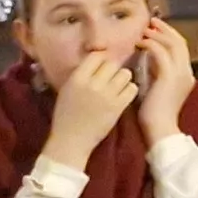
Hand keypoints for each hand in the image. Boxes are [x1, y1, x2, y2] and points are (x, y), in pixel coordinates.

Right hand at [39, 49, 138, 170]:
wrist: (71, 141)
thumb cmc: (66, 115)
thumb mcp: (67, 89)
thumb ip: (80, 74)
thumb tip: (96, 60)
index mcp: (77, 78)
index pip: (96, 56)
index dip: (101, 59)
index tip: (102, 65)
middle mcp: (93, 84)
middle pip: (112, 63)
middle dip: (113, 69)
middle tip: (111, 77)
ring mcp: (107, 95)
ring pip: (125, 74)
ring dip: (123, 78)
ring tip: (118, 86)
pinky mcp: (118, 107)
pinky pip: (132, 89)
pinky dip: (130, 90)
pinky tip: (124, 95)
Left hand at [135, 21, 196, 140]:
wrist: (160, 130)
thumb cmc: (154, 115)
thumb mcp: (157, 90)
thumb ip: (157, 75)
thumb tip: (147, 63)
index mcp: (185, 77)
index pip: (180, 50)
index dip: (169, 37)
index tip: (155, 30)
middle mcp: (186, 73)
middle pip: (180, 42)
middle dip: (165, 30)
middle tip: (151, 22)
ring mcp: (180, 74)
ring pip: (173, 44)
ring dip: (158, 34)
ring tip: (145, 30)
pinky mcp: (169, 76)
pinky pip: (161, 53)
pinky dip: (151, 44)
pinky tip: (140, 43)